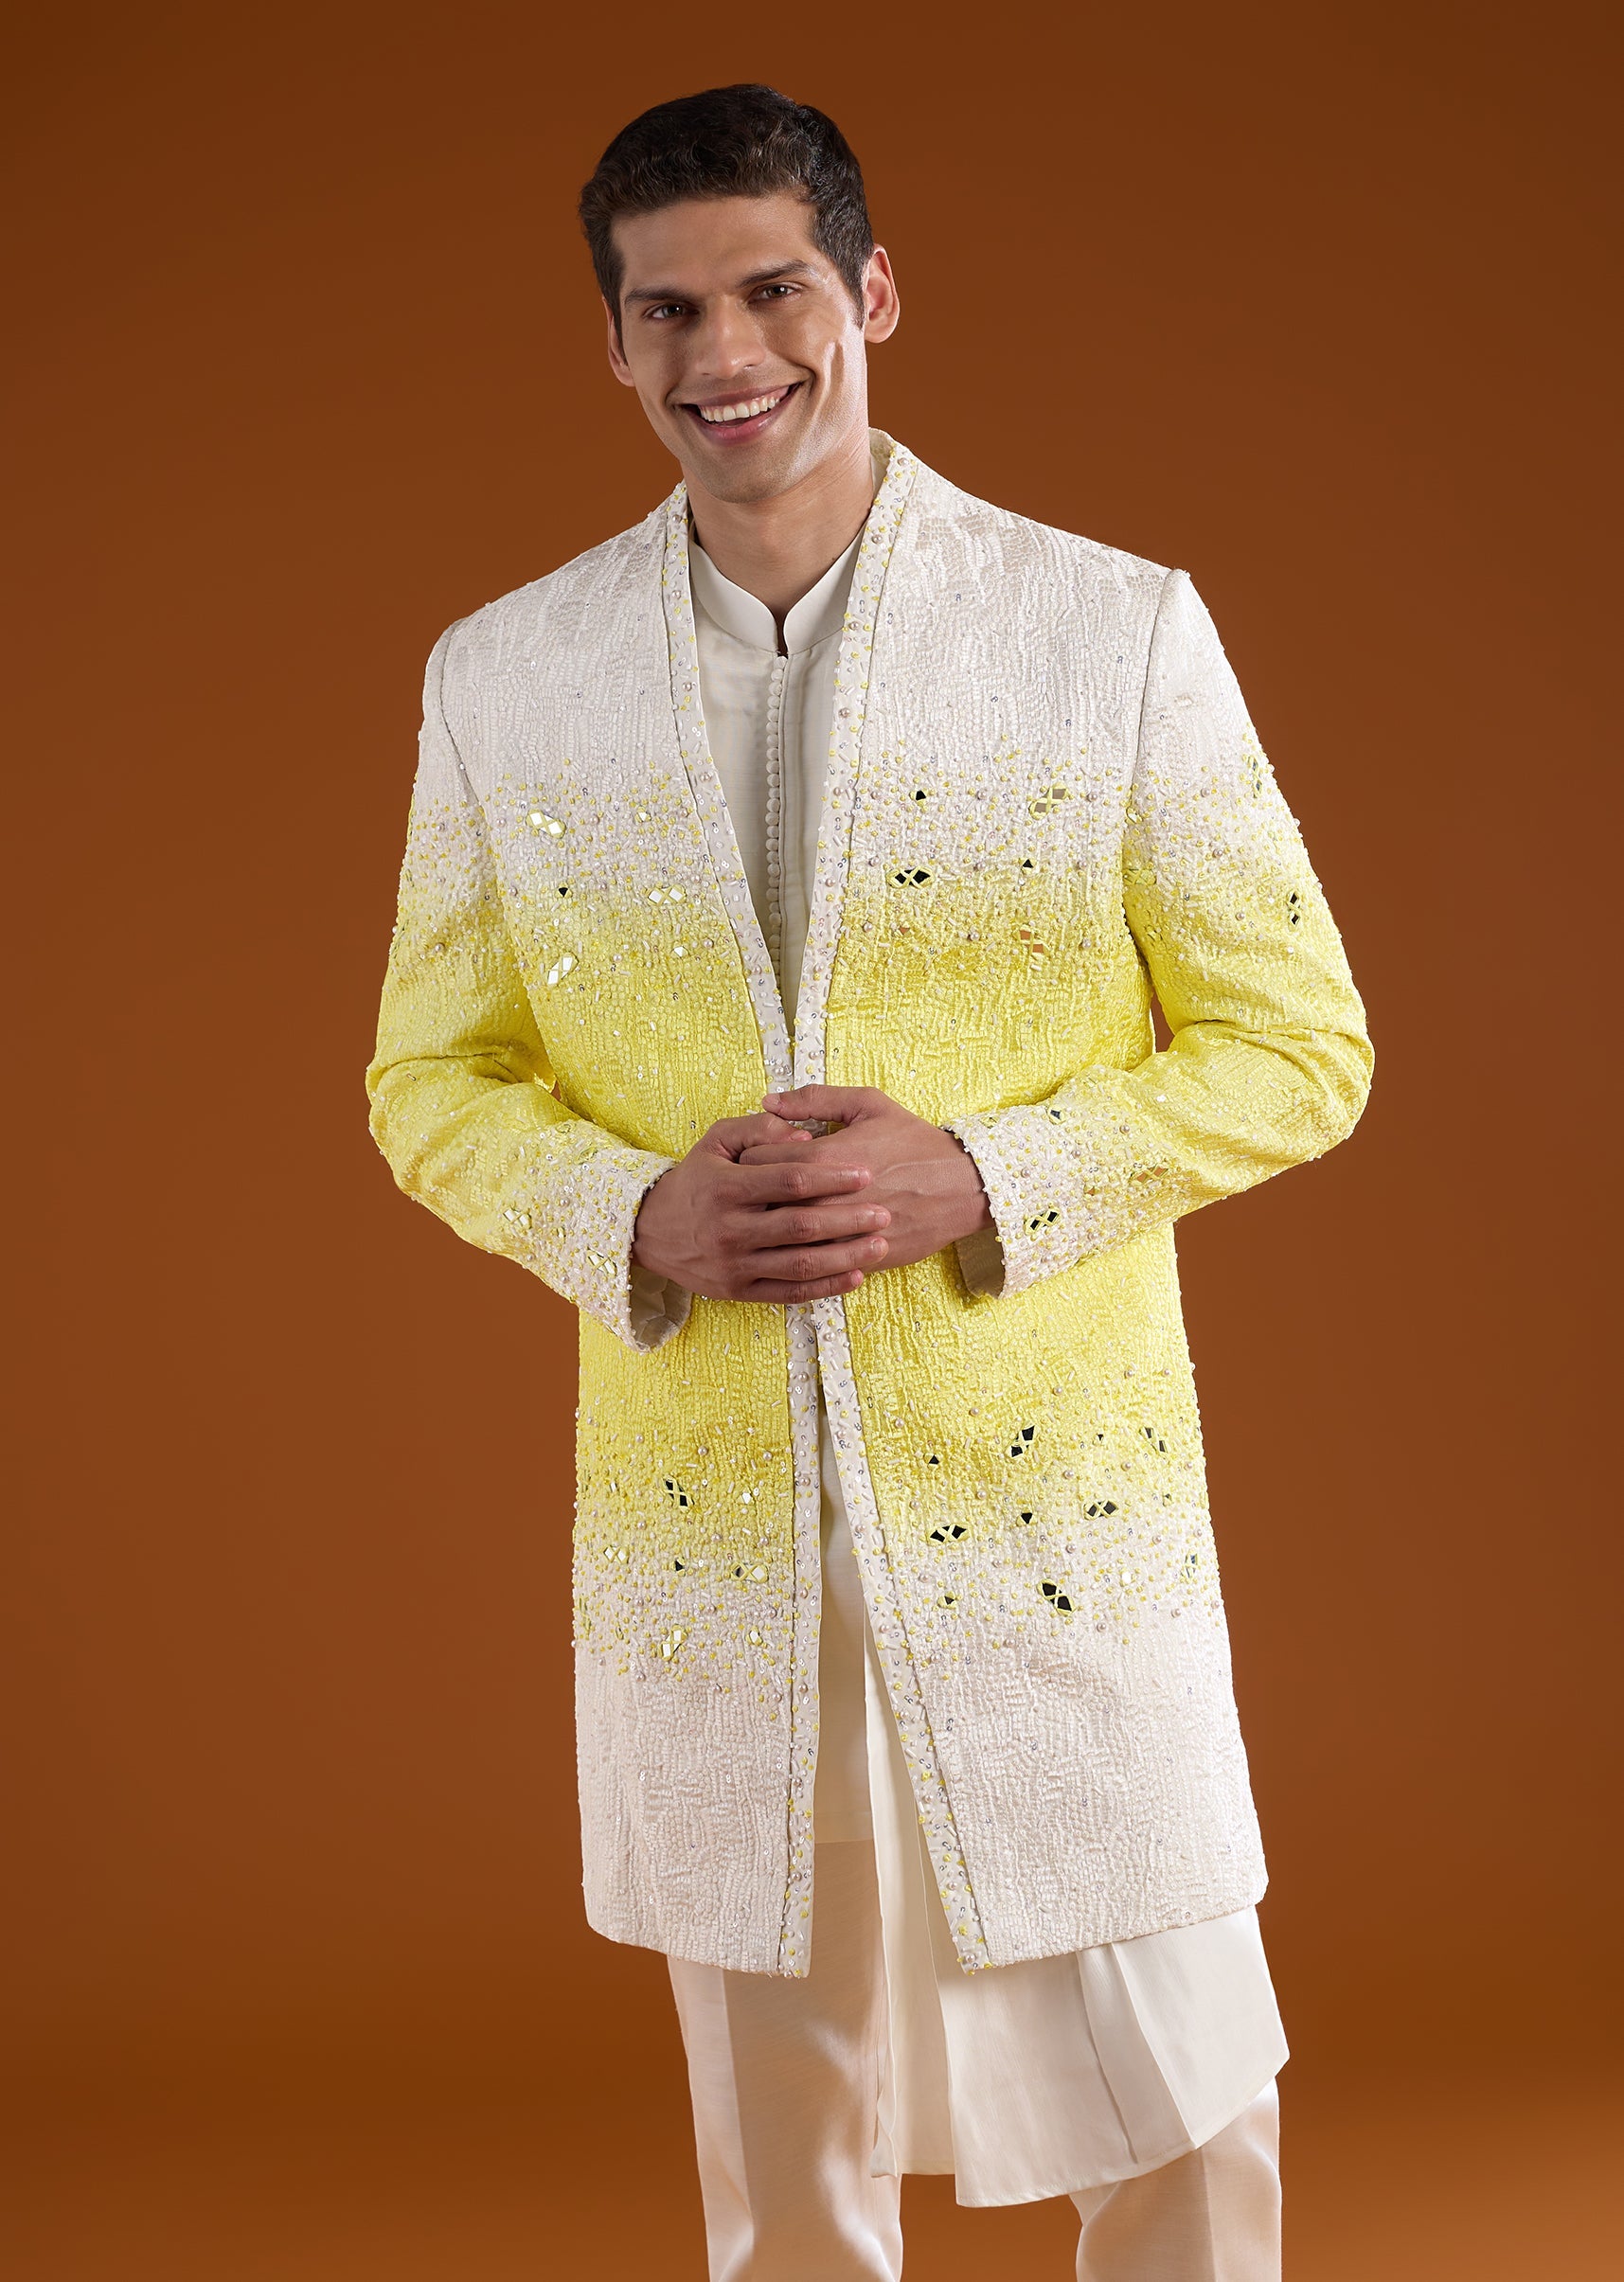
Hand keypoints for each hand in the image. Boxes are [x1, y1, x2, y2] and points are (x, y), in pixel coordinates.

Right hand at [632, 1112, 891, 1303]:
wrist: (651, 1232)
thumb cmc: (696, 1180)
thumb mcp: (716, 1142)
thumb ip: (759, 1130)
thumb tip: (803, 1134)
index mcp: (726, 1187)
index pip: (789, 1181)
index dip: (832, 1176)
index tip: (865, 1172)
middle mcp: (730, 1228)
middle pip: (801, 1225)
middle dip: (848, 1219)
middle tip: (884, 1211)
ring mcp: (735, 1263)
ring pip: (801, 1263)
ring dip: (845, 1256)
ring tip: (879, 1244)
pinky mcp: (739, 1290)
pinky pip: (790, 1292)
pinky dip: (825, 1286)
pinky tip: (855, 1276)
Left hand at [742, 1086, 992, 1272]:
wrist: (963, 1186)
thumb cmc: (914, 1141)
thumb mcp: (869, 1105)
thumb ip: (815, 1099)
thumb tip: (768, 1100)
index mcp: (829, 1156)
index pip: (760, 1160)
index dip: (749, 1159)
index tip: (755, 1159)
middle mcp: (832, 1197)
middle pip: (764, 1202)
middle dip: (752, 1197)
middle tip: (754, 1191)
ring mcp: (846, 1233)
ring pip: (785, 1239)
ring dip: (771, 1230)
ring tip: (772, 1218)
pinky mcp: (860, 1258)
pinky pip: (816, 1264)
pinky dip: (801, 1255)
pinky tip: (799, 1243)